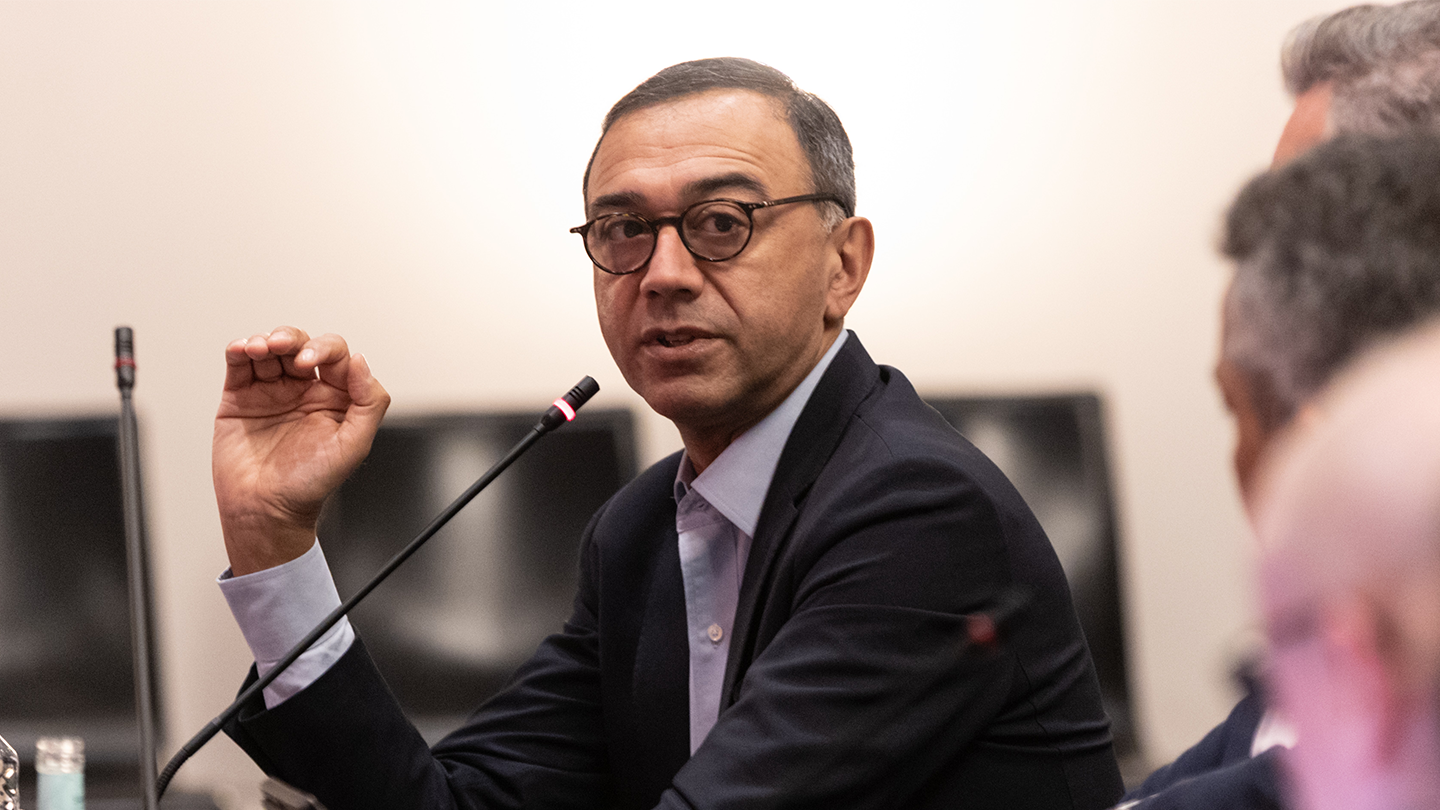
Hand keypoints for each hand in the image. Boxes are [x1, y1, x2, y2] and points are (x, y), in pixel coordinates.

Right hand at [213, 327, 389, 574]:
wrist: (265, 510)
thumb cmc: (310, 485)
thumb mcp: (354, 446)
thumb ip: (368, 403)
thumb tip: (360, 362)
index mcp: (335, 398)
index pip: (336, 357)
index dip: (325, 350)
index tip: (310, 362)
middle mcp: (304, 391)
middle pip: (301, 345)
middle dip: (293, 340)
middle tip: (284, 350)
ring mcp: (271, 392)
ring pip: (270, 350)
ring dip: (266, 340)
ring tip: (260, 348)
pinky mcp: (240, 398)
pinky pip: (239, 365)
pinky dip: (240, 350)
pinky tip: (243, 349)